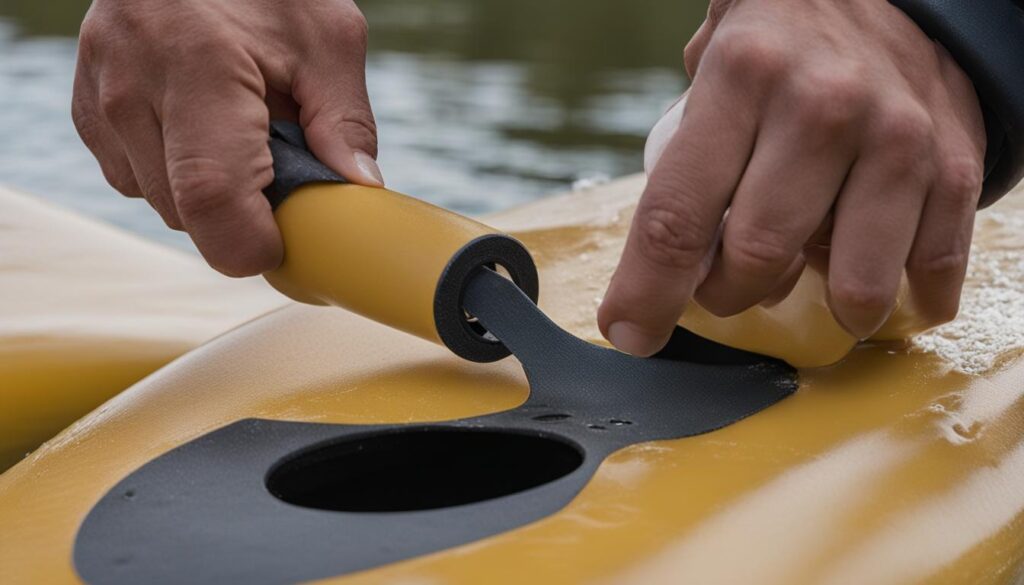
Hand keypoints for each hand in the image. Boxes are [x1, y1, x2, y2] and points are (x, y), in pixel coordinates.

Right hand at [73, 0, 380, 275]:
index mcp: (198, 64)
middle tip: (279, 174)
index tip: (288, 242)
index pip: (211, 198)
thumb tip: (359, 192)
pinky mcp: (85, 112)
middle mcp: (132, 86)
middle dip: (240, 216)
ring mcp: (98, 100)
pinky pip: (135, 179)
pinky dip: (175, 174)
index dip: (253, 244)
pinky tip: (202, 130)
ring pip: (159, 204)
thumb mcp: (327, 38)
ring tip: (240, 138)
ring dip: (207, 195)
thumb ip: (346, 120)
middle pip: (187, 213)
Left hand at [598, 0, 985, 355]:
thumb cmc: (782, 39)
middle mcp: (821, 108)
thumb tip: (671, 262)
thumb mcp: (712, 66)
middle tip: (723, 284)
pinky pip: (929, 268)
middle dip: (727, 294)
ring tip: (802, 278)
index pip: (677, 217)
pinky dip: (901, 297)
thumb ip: (687, 155)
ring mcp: (896, 139)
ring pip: (853, 283)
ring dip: (819, 305)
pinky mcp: (955, 164)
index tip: (631, 332)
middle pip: (758, 258)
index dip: (647, 293)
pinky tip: (876, 280)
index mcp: (742, 78)